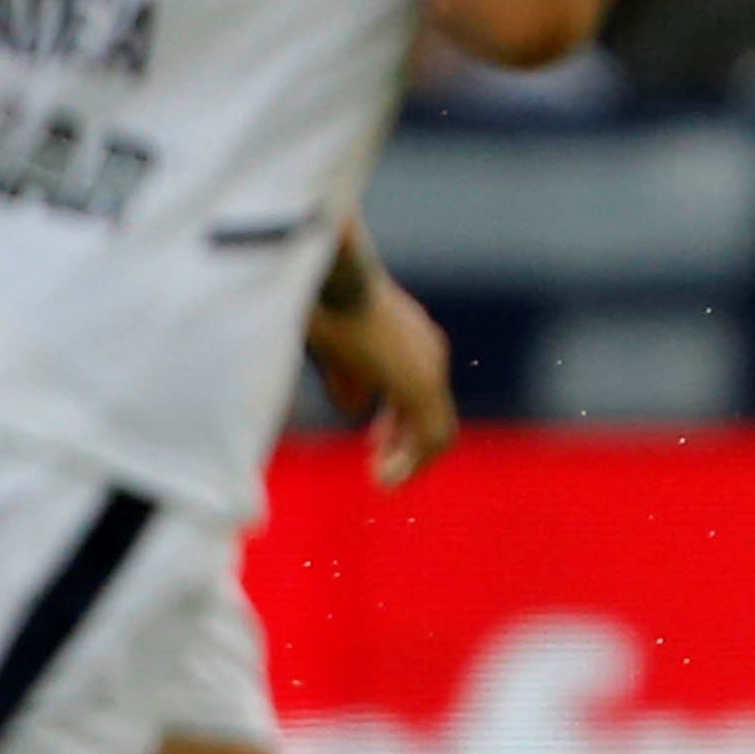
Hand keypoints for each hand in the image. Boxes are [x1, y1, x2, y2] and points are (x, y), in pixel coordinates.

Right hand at [303, 266, 459, 488]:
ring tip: (384, 482)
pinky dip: (411, 462)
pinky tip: (384, 477)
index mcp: (408, 338)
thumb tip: (356, 406)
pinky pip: (431, 436)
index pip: (414, 391)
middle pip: (428, 412)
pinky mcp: (421, 384)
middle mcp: (426, 351)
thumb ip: (349, 375)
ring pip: (434, 430)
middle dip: (405, 445)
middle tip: (382, 472)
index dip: (396, 423)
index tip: (376, 441)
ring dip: (411, 461)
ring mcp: (428, 367)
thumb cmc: (320, 299)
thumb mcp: (335, 343)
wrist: (330, 272)